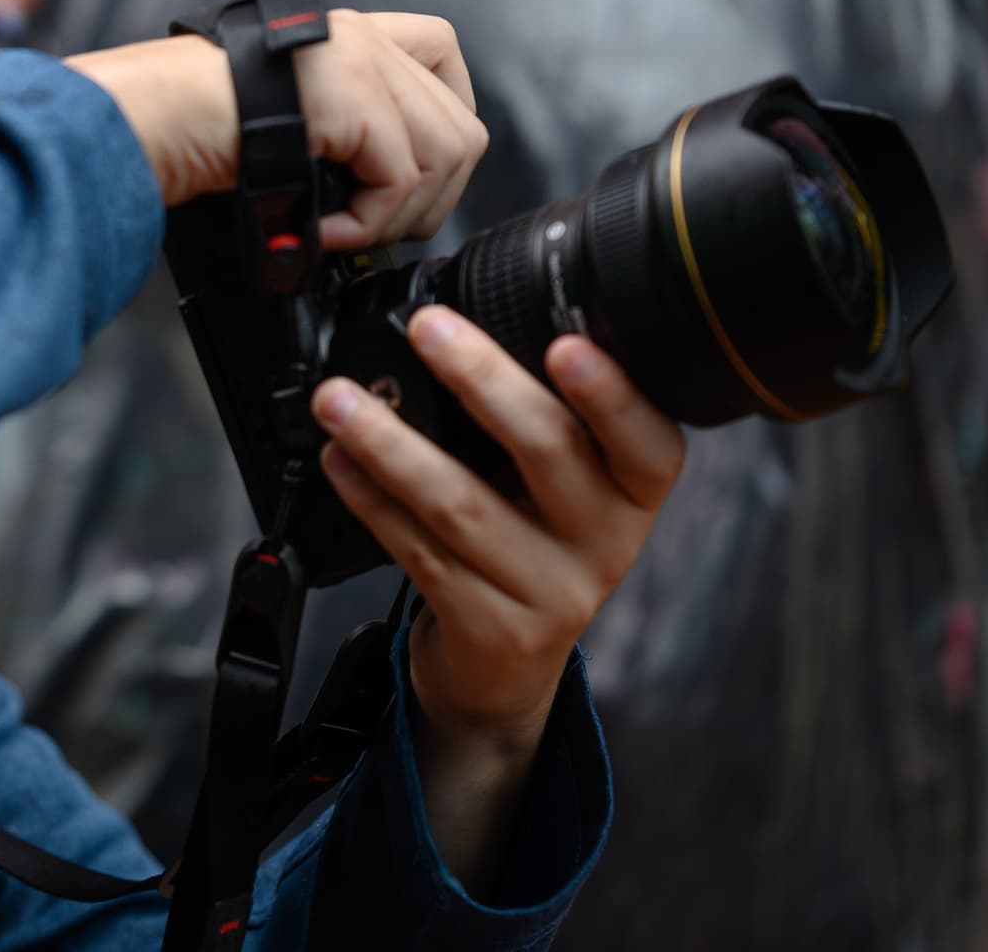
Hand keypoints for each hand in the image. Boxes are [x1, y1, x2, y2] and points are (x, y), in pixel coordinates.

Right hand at [66, 11, 485, 247]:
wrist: (156, 114)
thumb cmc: (191, 124)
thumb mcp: (283, 114)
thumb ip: (338, 131)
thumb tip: (371, 197)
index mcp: (347, 34)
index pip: (441, 49)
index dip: (448, 118)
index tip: (411, 172)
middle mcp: (362, 37)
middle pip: (463, 121)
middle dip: (434, 193)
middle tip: (379, 226)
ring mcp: (363, 60)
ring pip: (448, 154)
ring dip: (400, 214)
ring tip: (348, 231)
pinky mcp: (354, 96)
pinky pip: (400, 178)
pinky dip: (369, 223)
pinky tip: (326, 231)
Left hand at [310, 311, 684, 881]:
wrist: (507, 667)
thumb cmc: (531, 542)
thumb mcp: (563, 489)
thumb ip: (540, 417)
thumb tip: (463, 321)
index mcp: (632, 494)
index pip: (649, 444)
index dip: (613, 396)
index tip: (566, 344)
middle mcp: (604, 543)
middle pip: (548, 453)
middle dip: (482, 381)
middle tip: (426, 328)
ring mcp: (547, 591)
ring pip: (462, 505)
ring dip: (391, 442)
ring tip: (340, 398)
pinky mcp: (489, 628)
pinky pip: (419, 552)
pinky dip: (370, 499)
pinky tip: (337, 460)